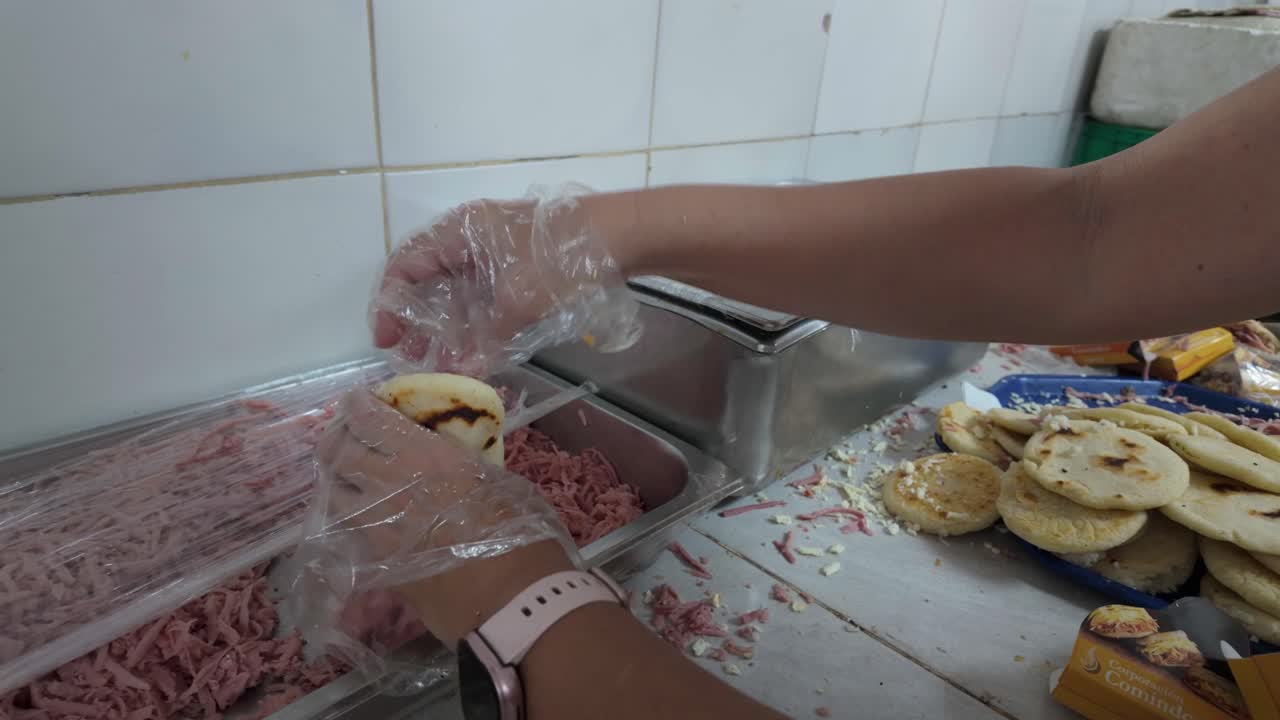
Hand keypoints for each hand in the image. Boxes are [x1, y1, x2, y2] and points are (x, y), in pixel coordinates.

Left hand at [305, 388, 575, 646]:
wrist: (511, 597)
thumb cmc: (520, 529)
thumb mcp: (497, 477)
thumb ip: (462, 462)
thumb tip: (450, 459)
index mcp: (422, 454)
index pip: (367, 419)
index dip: (356, 406)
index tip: (357, 401)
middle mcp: (388, 484)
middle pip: (337, 453)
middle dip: (335, 439)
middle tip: (343, 436)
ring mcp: (375, 527)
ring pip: (333, 494)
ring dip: (336, 481)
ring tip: (346, 477)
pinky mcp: (374, 563)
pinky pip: (347, 533)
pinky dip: (348, 520)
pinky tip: (361, 519)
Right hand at [370, 185, 640, 376]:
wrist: (623, 234)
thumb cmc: (561, 257)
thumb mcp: (519, 302)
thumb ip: (486, 341)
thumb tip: (461, 377)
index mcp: (459, 232)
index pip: (404, 264)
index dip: (389, 304)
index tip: (388, 341)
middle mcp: (471, 237)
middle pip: (429, 281)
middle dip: (420, 324)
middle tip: (415, 361)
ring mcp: (497, 251)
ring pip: (460, 293)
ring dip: (451, 329)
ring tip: (447, 366)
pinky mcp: (522, 266)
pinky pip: (487, 297)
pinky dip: (478, 324)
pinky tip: (480, 352)